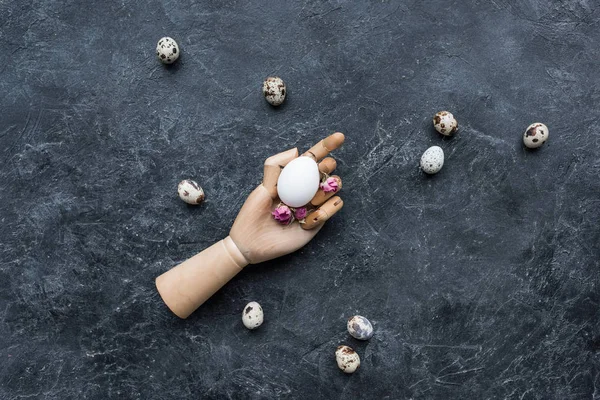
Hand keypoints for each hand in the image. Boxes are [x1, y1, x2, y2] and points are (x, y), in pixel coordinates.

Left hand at [230, 132, 344, 263]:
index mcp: (291, 178)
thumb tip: (298, 151)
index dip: (326, 146)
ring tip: (311, 200)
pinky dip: (327, 210)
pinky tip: (309, 219)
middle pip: (326, 171)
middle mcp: (304, 190)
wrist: (251, 243)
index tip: (340, 137)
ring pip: (333, 189)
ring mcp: (312, 205)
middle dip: (328, 167)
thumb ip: (276, 168)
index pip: (311, 158)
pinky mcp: (316, 221)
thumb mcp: (261, 188)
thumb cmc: (251, 215)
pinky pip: (332, 209)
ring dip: (326, 190)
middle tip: (322, 171)